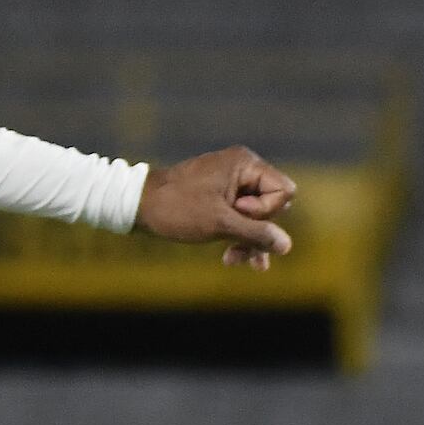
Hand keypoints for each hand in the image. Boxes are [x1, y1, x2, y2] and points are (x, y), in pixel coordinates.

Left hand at [135, 146, 294, 269]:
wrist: (136, 206)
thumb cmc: (176, 209)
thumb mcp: (220, 224)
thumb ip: (257, 234)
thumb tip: (287, 246)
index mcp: (244, 163)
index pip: (284, 191)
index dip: (266, 210)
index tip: (236, 212)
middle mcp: (240, 169)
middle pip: (273, 205)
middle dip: (257, 230)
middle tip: (233, 242)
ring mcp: (230, 184)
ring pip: (257, 217)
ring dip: (248, 240)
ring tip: (235, 261)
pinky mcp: (219, 198)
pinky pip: (240, 218)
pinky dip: (237, 236)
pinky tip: (231, 259)